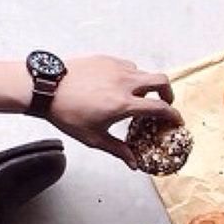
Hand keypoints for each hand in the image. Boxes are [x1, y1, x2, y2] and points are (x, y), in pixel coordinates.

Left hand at [46, 55, 180, 168]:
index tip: (177, 120)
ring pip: (143, 72)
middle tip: (164, 103)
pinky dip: (130, 76)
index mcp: (123, 104)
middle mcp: (124, 82)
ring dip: (146, 85)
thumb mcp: (94, 138)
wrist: (46, 87)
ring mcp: (115, 67)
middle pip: (162, 80)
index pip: (160, 108)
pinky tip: (118, 87)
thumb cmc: (67, 113)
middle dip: (168, 93)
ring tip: (135, 97)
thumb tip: (134, 163)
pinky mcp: (105, 59)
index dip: (174, 115)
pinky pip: (127, 65)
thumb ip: (118, 150)